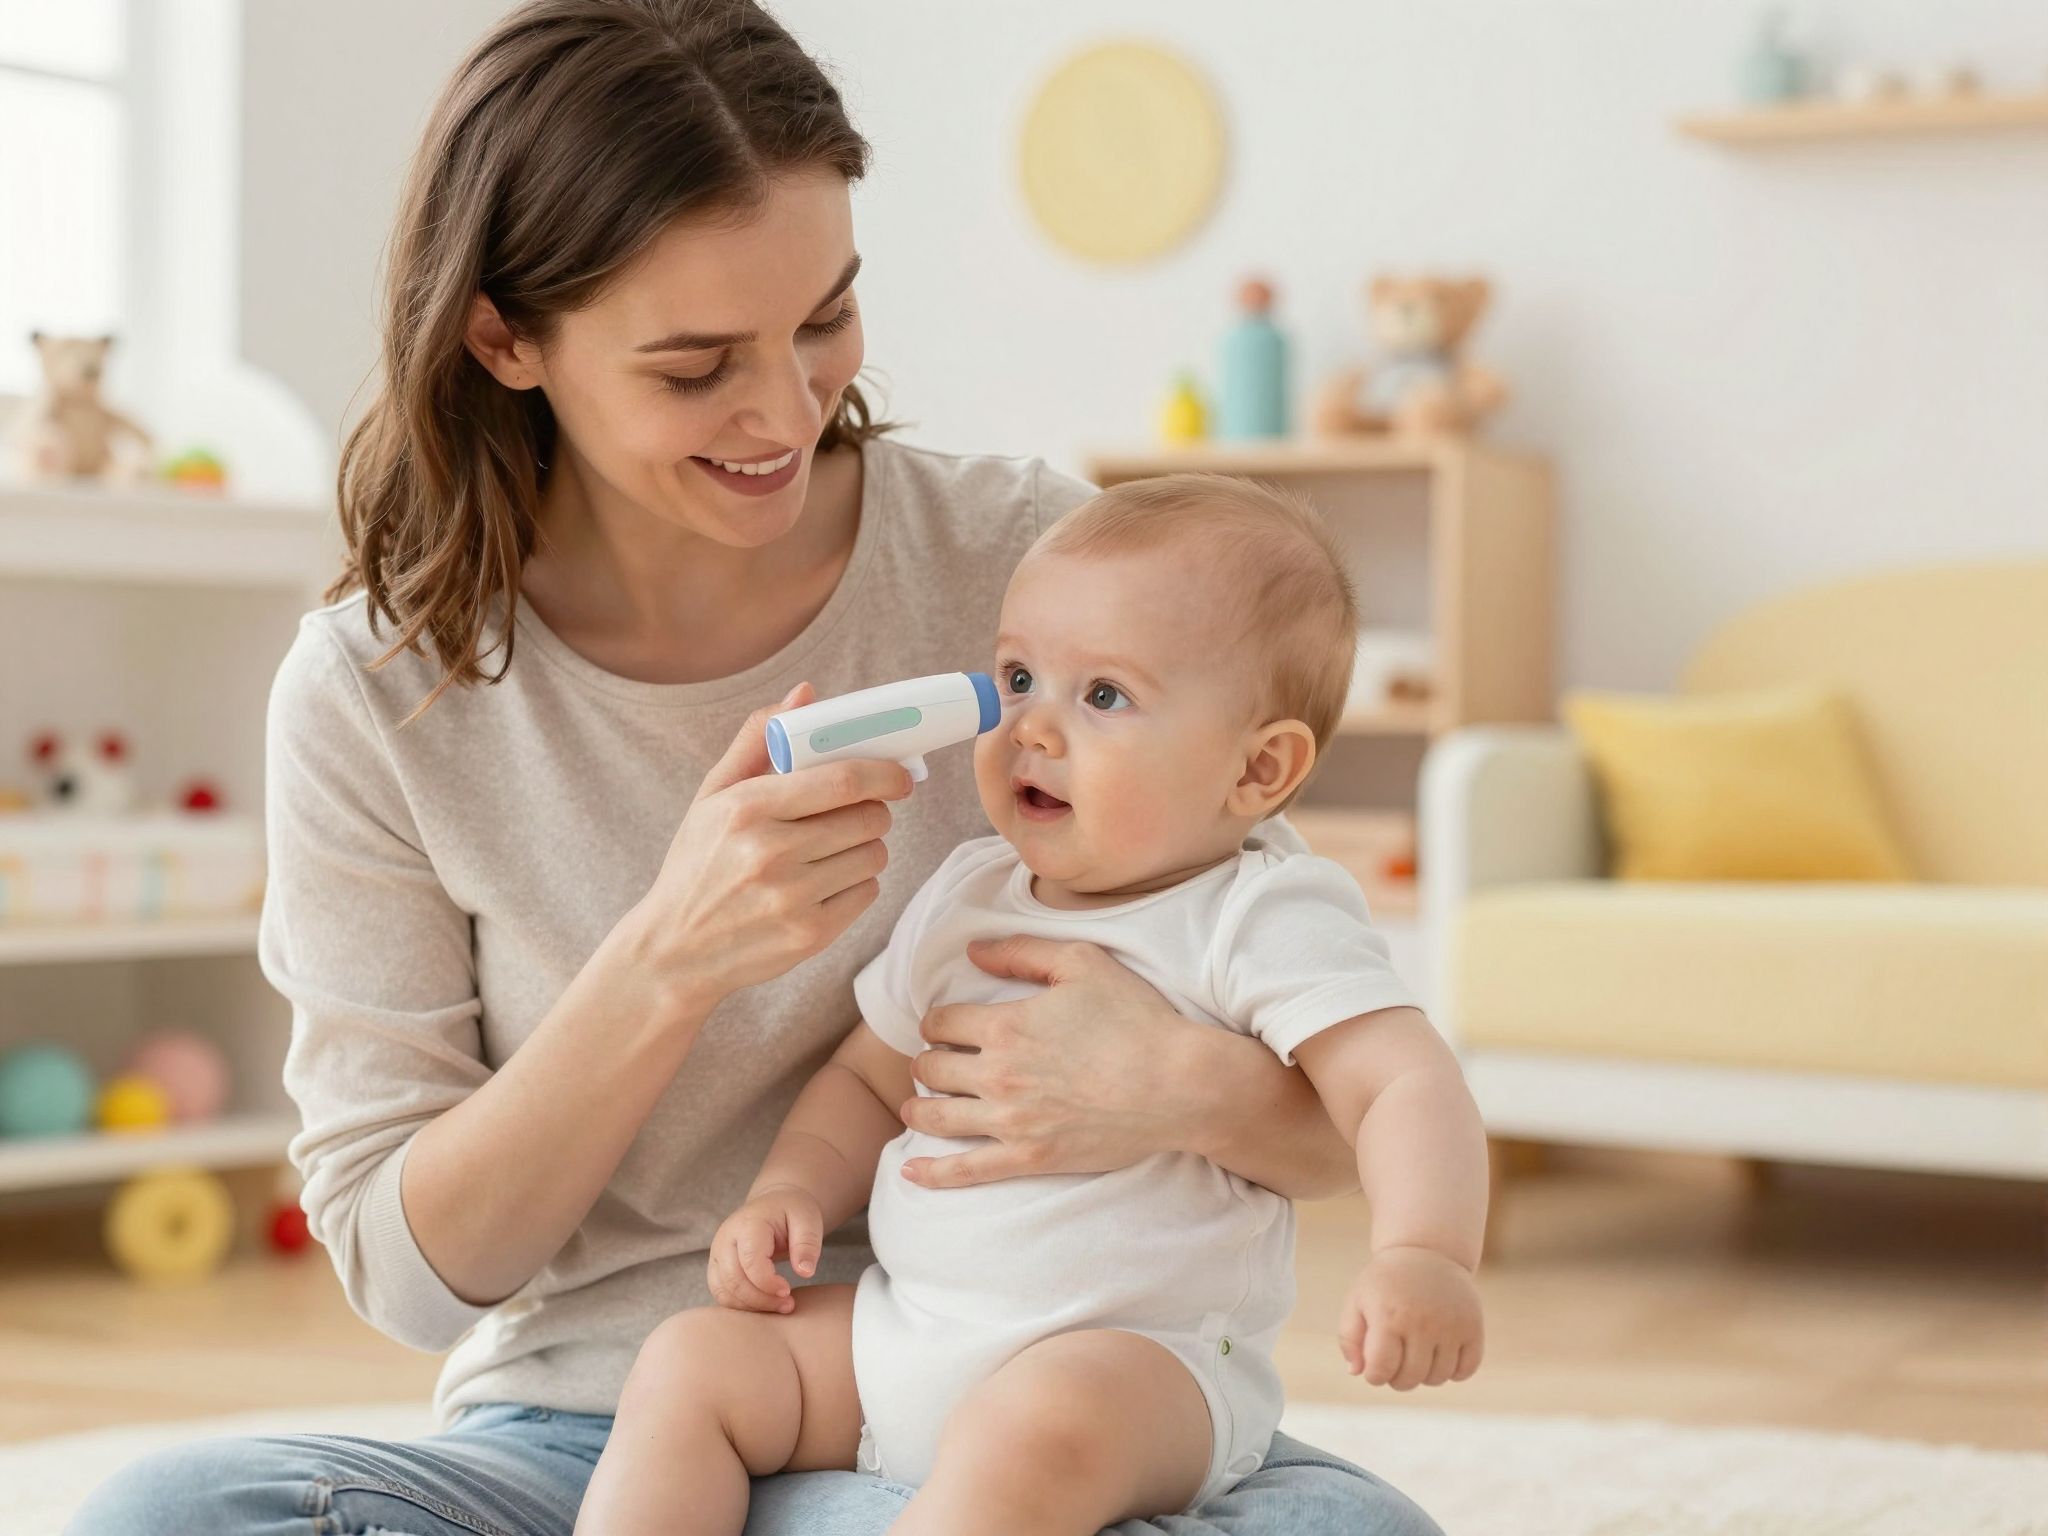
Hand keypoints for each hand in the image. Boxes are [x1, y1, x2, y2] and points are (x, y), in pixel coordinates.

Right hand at [620, 682, 914, 1021]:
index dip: (883, 774)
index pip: (842, 781)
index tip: (898, 775)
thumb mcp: (712, 797)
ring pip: (874, 855)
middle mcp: (769, 853)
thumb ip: (758, 740)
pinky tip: (825, 882)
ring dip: (866, 847)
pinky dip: (857, 883)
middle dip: (874, 810)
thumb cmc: (697, 864)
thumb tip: (805, 694)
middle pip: (868, 818)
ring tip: (833, 849)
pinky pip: (868, 893)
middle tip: (856, 813)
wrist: (674, 951)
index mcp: (746, 809)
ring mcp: (792, 898)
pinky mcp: (810, 935)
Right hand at [706, 1184, 823, 1313]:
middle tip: (787, 1305)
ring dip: (750, 1306)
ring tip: (777, 1306)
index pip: (750, 1261)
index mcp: (749, 1224)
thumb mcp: (808, 1219)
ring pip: (723, 1290)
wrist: (773, 1205)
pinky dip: (740, 1306)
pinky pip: (721, 1294)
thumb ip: (807, 1244)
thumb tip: (805, 1272)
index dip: (767, 1283)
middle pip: (733, 1279)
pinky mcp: (716, 1267)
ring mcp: (717, 1253)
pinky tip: (763, 1304)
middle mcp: (726, 1238)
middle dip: (761, 1299)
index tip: (788, 1292)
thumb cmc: (791, 1212)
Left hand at [895, 935, 1198, 1188]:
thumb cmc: (1136, 1019)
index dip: (936, 1022)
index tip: (943, 1027)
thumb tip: (972, 951)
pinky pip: (967, 1171)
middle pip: (932, 1070)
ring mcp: (1011, 1122)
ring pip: (938, 1118)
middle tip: (933, 1064)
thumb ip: (1022, 952)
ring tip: (914, 1107)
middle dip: (925, 1063)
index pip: (941, 1023)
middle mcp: (998, 1075)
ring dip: (917, 1110)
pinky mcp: (1030, 1158)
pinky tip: (911, 1173)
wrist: (1178, 1084)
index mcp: (1005, 1025)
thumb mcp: (1081, 963)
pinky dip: (932, 1174)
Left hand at [1339, 1245, 1483, 1389]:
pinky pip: (1466, 1370)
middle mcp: (1422, 1322)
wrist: (1427, 1251)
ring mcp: (1451, 1325)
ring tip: (1416, 1355)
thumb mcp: (1357, 1301)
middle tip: (1396, 1363)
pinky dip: (1454, 1372)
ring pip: (1438, 1378)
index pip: (1381, 1370)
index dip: (1374, 1376)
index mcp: (1388, 1316)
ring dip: (1424, 1375)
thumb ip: (1349, 1338)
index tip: (1374, 1367)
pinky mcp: (1473, 1326)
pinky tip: (1441, 1355)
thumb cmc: (1386, 1283)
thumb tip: (1357, 1372)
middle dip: (1398, 1379)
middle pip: (1410, 1378)